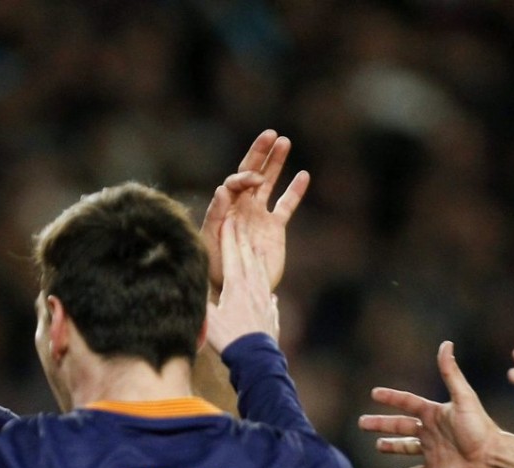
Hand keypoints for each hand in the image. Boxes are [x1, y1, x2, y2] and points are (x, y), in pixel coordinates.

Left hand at [201, 130, 309, 293]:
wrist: (232, 287)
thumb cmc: (214, 266)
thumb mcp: (210, 240)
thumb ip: (216, 214)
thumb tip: (222, 188)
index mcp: (226, 207)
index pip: (235, 182)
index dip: (245, 176)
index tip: (256, 179)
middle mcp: (242, 207)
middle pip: (251, 173)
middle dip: (259, 153)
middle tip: (270, 134)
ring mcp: (258, 216)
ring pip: (269, 183)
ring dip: (276, 162)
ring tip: (284, 141)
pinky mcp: (274, 228)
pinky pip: (286, 205)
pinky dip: (294, 191)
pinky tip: (303, 175)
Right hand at [205, 217, 278, 352]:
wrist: (256, 359)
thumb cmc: (228, 338)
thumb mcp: (208, 318)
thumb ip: (199, 299)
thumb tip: (186, 284)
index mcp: (237, 286)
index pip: (231, 256)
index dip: (228, 238)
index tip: (227, 221)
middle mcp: (254, 289)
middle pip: (249, 259)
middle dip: (243, 241)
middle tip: (241, 225)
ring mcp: (265, 302)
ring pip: (262, 275)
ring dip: (258, 260)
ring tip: (256, 250)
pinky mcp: (271, 316)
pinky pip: (270, 300)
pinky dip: (268, 293)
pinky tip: (270, 295)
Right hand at [359, 341, 500, 467]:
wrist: (494, 456)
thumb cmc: (480, 427)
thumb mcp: (463, 397)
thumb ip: (451, 372)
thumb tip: (446, 343)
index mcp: (434, 413)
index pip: (407, 403)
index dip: (391, 397)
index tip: (374, 393)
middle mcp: (431, 431)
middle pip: (400, 426)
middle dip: (381, 424)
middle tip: (362, 422)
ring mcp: (432, 451)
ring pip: (405, 448)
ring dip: (391, 446)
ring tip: (377, 446)